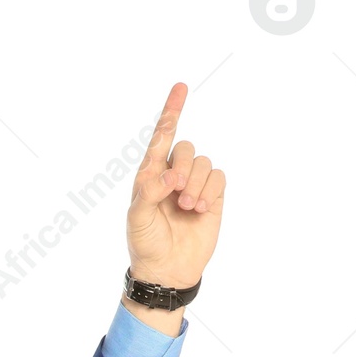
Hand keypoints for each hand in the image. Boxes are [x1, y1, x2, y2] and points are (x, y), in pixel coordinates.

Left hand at [126, 81, 224, 289]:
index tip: (181, 86)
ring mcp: (194, 185)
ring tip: (186, 207)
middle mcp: (173, 174)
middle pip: (185, 147)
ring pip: (203, 162)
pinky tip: (199, 209)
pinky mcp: (213, 196)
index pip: (161, 137)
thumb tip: (169, 174)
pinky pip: (218, 176)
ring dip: (195, 184)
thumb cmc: (145, 243)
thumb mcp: (137, 219)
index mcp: (150, 174)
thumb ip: (149, 192)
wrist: (167, 270)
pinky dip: (209, 190)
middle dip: (182, 166)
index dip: (171, 111)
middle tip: (175, 193)